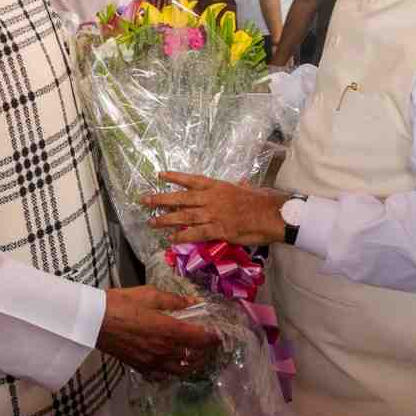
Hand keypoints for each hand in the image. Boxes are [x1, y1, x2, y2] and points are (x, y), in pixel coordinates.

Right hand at [96, 286, 219, 378]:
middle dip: (205, 351)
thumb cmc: (121, 303)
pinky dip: (172, 372)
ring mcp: (153, 361)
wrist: (94, 320)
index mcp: (169, 330)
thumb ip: (174, 300)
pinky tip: (172, 365)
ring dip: (192, 364)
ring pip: (181, 370)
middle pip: (194, 357)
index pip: (201, 338)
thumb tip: (192, 302)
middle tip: (208, 344)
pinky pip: (163, 375)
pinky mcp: (141, 367)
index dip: (213, 337)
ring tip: (194, 356)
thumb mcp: (149, 294)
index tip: (218, 333)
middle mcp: (165, 350)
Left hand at [142, 172, 287, 245]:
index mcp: (217, 187)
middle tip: (145, 199)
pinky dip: (183, 236)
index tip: (160, 175)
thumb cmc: (261, 201)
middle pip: (181, 198)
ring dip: (166, 219)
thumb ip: (240, 186)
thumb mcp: (248, 188)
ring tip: (152, 221)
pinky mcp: (218, 230)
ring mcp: (213, 214)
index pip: (191, 180)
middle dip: (161, 199)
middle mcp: (211, 199)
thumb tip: (241, 182)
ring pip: (184, 216)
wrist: (271, 215)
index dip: (175, 178)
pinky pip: (196, 233)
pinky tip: (172, 239)